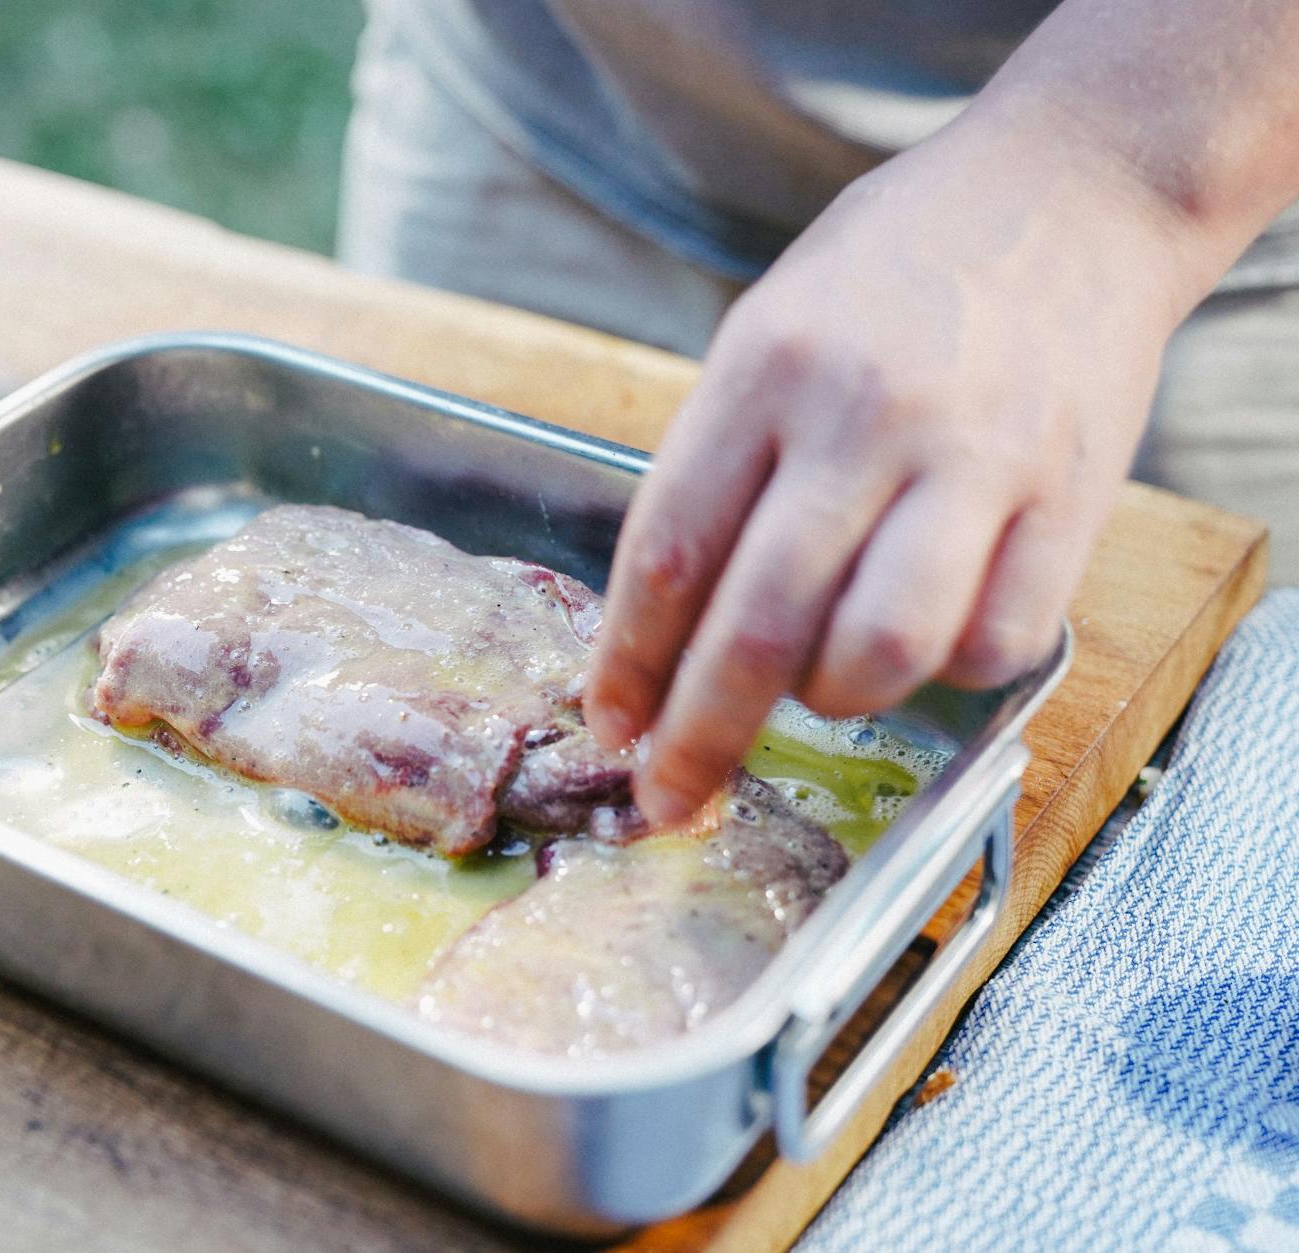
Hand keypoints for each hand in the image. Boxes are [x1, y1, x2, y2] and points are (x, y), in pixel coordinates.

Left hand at [585, 113, 1196, 824]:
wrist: (1074, 189)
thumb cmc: (897, 266)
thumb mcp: (770, 324)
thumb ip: (720, 458)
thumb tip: (665, 615)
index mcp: (769, 367)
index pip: (671, 547)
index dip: (629, 658)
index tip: (610, 721)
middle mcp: (867, 419)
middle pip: (758, 625)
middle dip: (699, 736)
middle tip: (669, 797)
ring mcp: (977, 462)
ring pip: (878, 654)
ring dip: (824, 702)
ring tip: (812, 683)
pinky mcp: (1071, 500)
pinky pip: (992, 645)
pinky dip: (942, 676)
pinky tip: (922, 641)